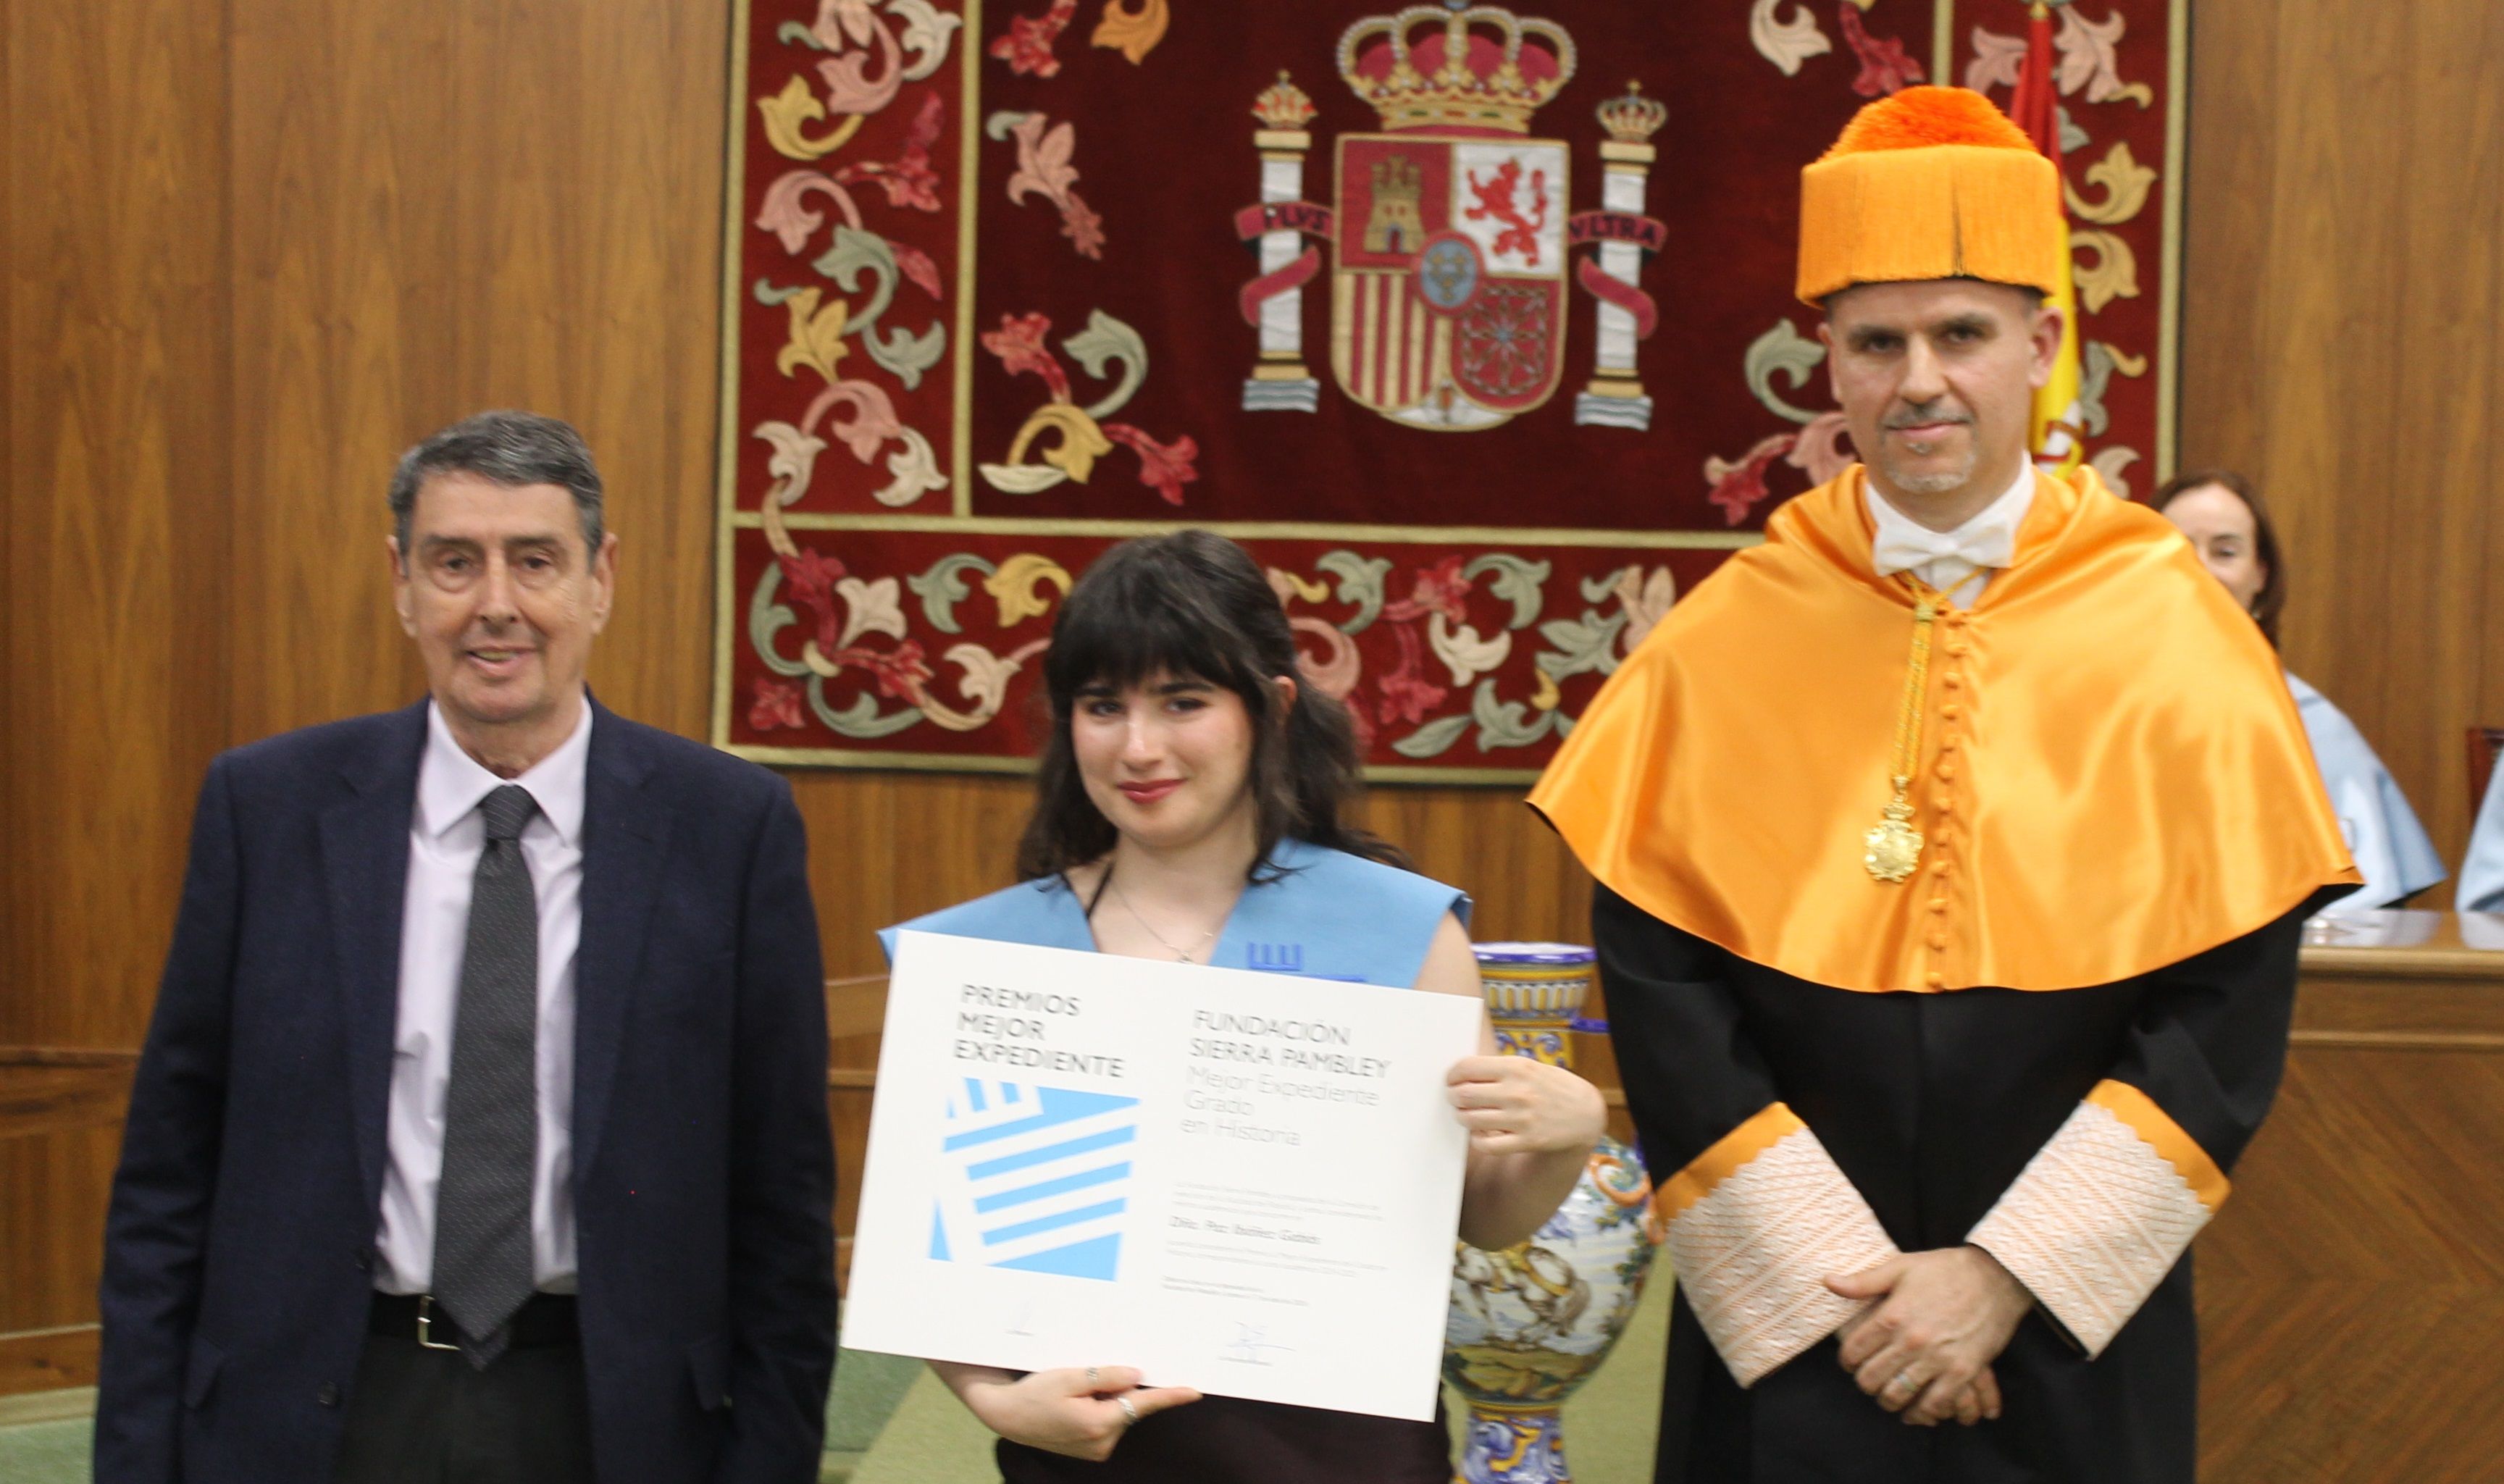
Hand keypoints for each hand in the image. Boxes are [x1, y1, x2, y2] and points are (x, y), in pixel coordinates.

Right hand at [950, 1365, 1200, 1460]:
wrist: (1005, 1414)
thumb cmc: (1033, 1393)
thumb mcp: (1068, 1377)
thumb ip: (1105, 1376)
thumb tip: (1136, 1375)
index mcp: (1098, 1423)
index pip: (1142, 1405)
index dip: (1170, 1396)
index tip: (1194, 1391)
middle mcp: (1102, 1441)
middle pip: (1128, 1405)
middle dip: (1120, 1387)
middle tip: (1089, 1375)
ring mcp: (1097, 1448)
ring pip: (1118, 1412)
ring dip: (1107, 1397)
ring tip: (1075, 1389)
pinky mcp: (1091, 1449)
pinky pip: (1107, 1421)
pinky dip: (1100, 1407)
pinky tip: (1076, 1401)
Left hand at [1445, 1055, 1606, 1155]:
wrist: (1585, 1114)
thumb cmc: (1551, 1087)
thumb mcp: (1530, 1067)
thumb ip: (1500, 1068)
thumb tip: (1462, 1072)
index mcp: (1517, 1067)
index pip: (1467, 1068)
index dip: (1452, 1075)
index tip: (1451, 1080)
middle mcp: (1517, 1091)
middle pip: (1464, 1094)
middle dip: (1453, 1096)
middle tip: (1454, 1098)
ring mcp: (1522, 1118)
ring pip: (1471, 1119)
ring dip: (1462, 1117)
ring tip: (1466, 1114)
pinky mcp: (1527, 1141)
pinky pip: (1486, 1145)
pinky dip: (1476, 1139)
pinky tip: (1480, 1133)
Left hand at [1827, 1246, 2030, 1425]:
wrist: (1995, 1277)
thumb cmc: (1945, 1269)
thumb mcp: (1901, 1267)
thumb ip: (1863, 1281)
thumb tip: (1828, 1282)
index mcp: (1893, 1315)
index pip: (1854, 1350)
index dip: (1847, 1361)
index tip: (1850, 1362)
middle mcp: (1912, 1340)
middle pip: (1872, 1378)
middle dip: (1865, 1383)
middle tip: (1868, 1381)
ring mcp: (1938, 1358)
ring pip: (1899, 1395)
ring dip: (1889, 1400)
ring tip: (1888, 1397)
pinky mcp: (1964, 1371)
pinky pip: (1936, 1404)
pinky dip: (1923, 1412)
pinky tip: (1917, 1410)